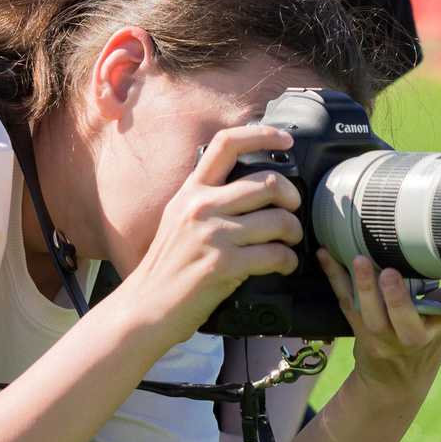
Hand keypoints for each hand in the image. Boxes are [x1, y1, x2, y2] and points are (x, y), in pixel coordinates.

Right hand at [119, 125, 304, 343]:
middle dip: (292, 196)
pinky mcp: (224, 265)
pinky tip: (283, 266)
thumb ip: (207, 199)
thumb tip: (249, 189)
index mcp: (191, 191)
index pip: (226, 144)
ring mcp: (213, 235)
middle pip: (267, 183)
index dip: (262, 135)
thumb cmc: (166, 266)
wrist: (146, 306)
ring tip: (290, 242)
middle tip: (293, 209)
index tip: (285, 141)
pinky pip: (276, 254)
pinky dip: (288, 261)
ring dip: (294, 232)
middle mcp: (201, 207)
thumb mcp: (178, 219)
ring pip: (278, 220)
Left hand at [319, 253, 440, 403]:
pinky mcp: (359, 331)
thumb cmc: (430, 335)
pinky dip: (335, 277)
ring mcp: (383, 336)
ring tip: (359, 261)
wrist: (395, 380)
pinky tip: (326, 255)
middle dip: (398, 299)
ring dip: (363, 288)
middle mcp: (414, 336)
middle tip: (389, 273)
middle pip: (406, 322)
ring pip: (372, 316)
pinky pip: (346, 302)